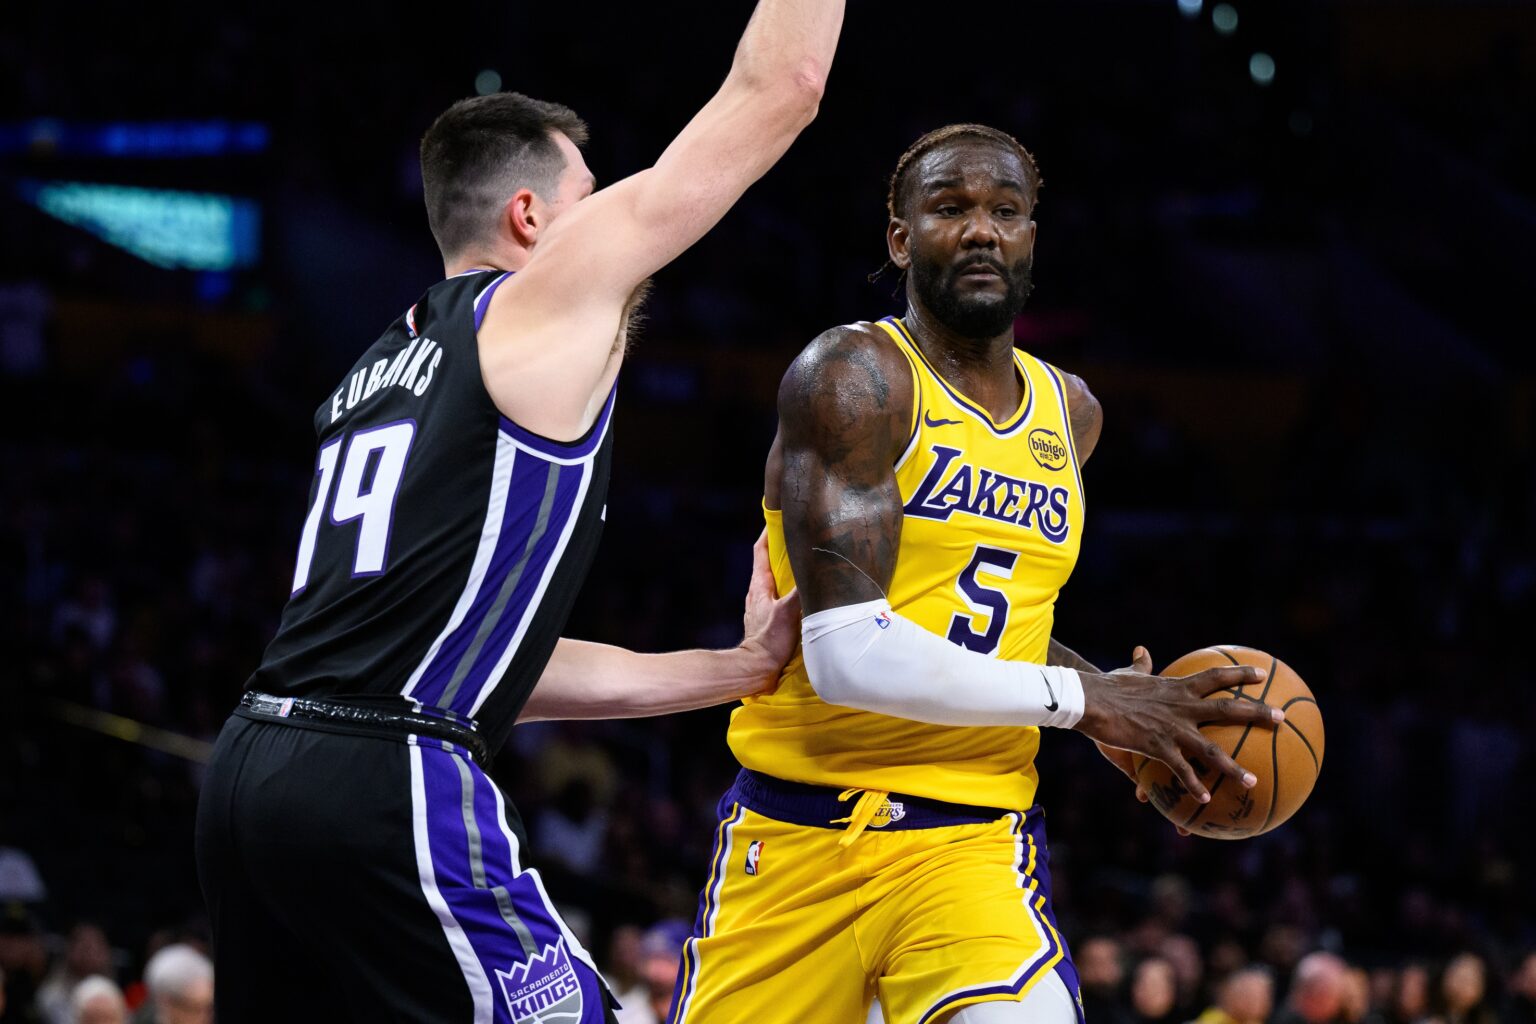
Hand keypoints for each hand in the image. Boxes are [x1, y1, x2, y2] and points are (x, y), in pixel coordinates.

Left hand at [739, 530, 800, 690]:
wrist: (757, 669)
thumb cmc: (769, 640)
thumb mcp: (788, 612)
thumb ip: (801, 592)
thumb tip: (815, 571)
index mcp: (759, 585)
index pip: (761, 550)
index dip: (768, 533)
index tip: (779, 518)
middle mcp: (758, 592)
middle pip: (768, 563)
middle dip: (782, 549)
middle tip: (800, 537)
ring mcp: (761, 606)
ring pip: (774, 580)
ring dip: (787, 570)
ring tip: (805, 562)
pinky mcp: (768, 618)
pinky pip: (779, 596)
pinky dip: (789, 589)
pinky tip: (802, 593)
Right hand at [1076, 645, 1282, 804]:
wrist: (1091, 700)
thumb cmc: (1107, 686)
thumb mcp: (1128, 673)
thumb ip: (1140, 665)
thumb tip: (1142, 651)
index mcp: (1177, 688)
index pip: (1215, 677)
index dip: (1240, 675)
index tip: (1262, 675)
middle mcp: (1182, 707)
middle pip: (1228, 709)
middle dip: (1257, 713)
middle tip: (1281, 718)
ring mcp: (1172, 728)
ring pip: (1211, 749)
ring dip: (1233, 767)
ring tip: (1252, 782)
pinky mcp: (1158, 747)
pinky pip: (1181, 770)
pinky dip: (1194, 785)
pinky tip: (1205, 801)